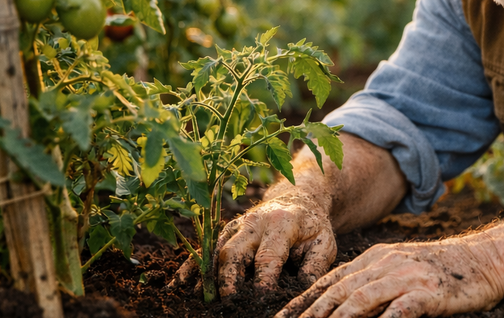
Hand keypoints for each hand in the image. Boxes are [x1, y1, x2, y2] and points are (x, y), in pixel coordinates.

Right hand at [169, 189, 336, 296]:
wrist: (298, 198)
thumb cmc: (312, 226)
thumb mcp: (324, 243)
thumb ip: (315, 267)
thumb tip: (303, 290)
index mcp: (281, 224)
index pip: (268, 257)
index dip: (262, 281)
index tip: (260, 301)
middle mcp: (254, 223)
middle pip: (233, 253)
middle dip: (228, 281)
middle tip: (229, 304)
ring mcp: (236, 226)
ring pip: (215, 252)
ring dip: (206, 278)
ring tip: (201, 302)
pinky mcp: (226, 231)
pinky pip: (204, 249)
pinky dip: (190, 267)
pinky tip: (179, 286)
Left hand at [277, 234, 503, 317]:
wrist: (488, 259)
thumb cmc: (442, 272)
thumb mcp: (401, 271)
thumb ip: (372, 285)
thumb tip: (340, 308)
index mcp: (375, 258)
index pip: (329, 281)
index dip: (302, 301)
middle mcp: (386, 264)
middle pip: (338, 292)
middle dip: (310, 315)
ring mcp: (407, 276)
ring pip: (361, 300)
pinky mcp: (429, 293)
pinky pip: (400, 310)